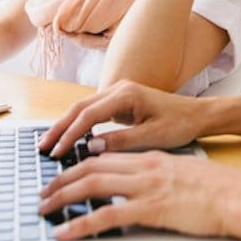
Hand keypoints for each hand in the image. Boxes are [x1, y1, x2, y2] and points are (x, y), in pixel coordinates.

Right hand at [38, 80, 205, 157]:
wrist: (198, 114)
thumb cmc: (180, 124)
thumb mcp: (152, 137)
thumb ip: (122, 141)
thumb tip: (91, 147)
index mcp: (126, 94)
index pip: (88, 114)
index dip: (70, 134)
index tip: (57, 152)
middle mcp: (119, 89)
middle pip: (79, 107)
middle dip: (59, 127)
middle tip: (43, 148)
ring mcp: (118, 93)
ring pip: (83, 108)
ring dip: (66, 125)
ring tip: (50, 144)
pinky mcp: (120, 102)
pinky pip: (93, 112)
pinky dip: (78, 124)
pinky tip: (70, 139)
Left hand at [38, 151, 240, 239]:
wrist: (240, 196)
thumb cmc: (221, 190)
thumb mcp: (185, 174)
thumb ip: (160, 176)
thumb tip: (145, 188)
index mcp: (152, 158)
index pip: (104, 155)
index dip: (77, 164)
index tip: (61, 173)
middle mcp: (144, 167)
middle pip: (90, 166)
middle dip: (61, 178)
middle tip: (43, 192)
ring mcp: (146, 186)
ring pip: (91, 185)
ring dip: (62, 196)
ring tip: (44, 209)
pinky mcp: (150, 209)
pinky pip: (106, 217)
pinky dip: (80, 224)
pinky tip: (65, 234)